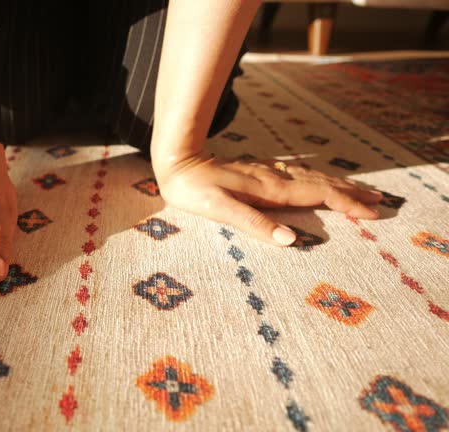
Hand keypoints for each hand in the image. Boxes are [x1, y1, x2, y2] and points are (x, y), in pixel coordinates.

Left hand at [153, 155, 382, 245]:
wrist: (177, 162)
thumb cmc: (195, 190)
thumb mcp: (220, 209)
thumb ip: (253, 223)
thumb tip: (290, 240)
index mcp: (271, 190)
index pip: (319, 195)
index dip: (347, 204)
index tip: (373, 214)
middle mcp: (275, 179)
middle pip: (322, 184)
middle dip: (352, 194)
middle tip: (380, 202)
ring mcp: (268, 173)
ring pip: (312, 177)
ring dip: (338, 185)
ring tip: (359, 191)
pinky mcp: (259, 172)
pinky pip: (298, 176)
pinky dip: (317, 180)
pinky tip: (318, 180)